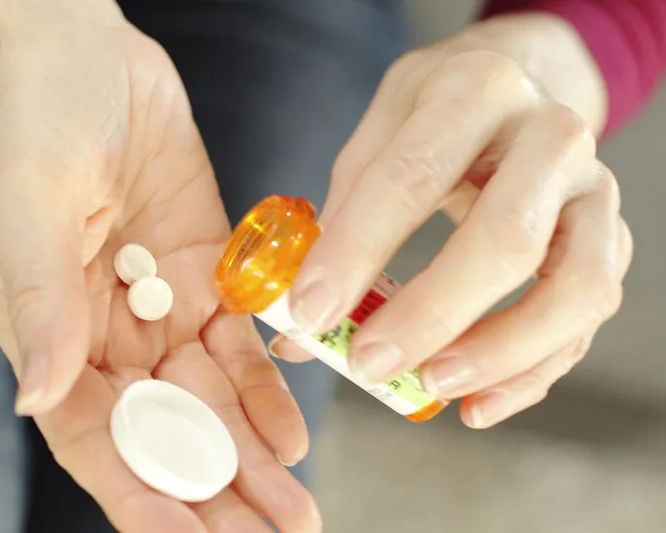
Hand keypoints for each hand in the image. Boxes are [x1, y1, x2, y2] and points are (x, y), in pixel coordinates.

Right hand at [0, 6, 317, 532]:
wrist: (85, 52)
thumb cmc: (34, 116)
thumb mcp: (28, 201)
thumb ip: (40, 300)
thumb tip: (37, 396)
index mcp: (49, 328)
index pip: (92, 433)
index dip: (135, 489)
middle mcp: (106, 330)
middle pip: (161, 430)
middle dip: (211, 490)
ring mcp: (161, 303)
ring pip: (210, 398)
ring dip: (251, 454)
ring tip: (294, 506)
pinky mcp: (208, 271)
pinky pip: (242, 340)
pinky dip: (268, 387)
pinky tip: (293, 432)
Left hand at [277, 16, 632, 428]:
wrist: (523, 83)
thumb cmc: (437, 116)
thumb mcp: (379, 134)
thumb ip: (338, 221)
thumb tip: (298, 328)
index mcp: (477, 90)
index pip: (412, 175)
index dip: (356, 251)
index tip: (310, 312)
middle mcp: (551, 135)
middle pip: (506, 238)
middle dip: (430, 314)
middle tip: (367, 364)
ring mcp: (593, 190)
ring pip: (574, 290)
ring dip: (497, 353)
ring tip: (429, 386)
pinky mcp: (612, 238)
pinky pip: (585, 320)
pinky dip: (531, 372)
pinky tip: (477, 403)